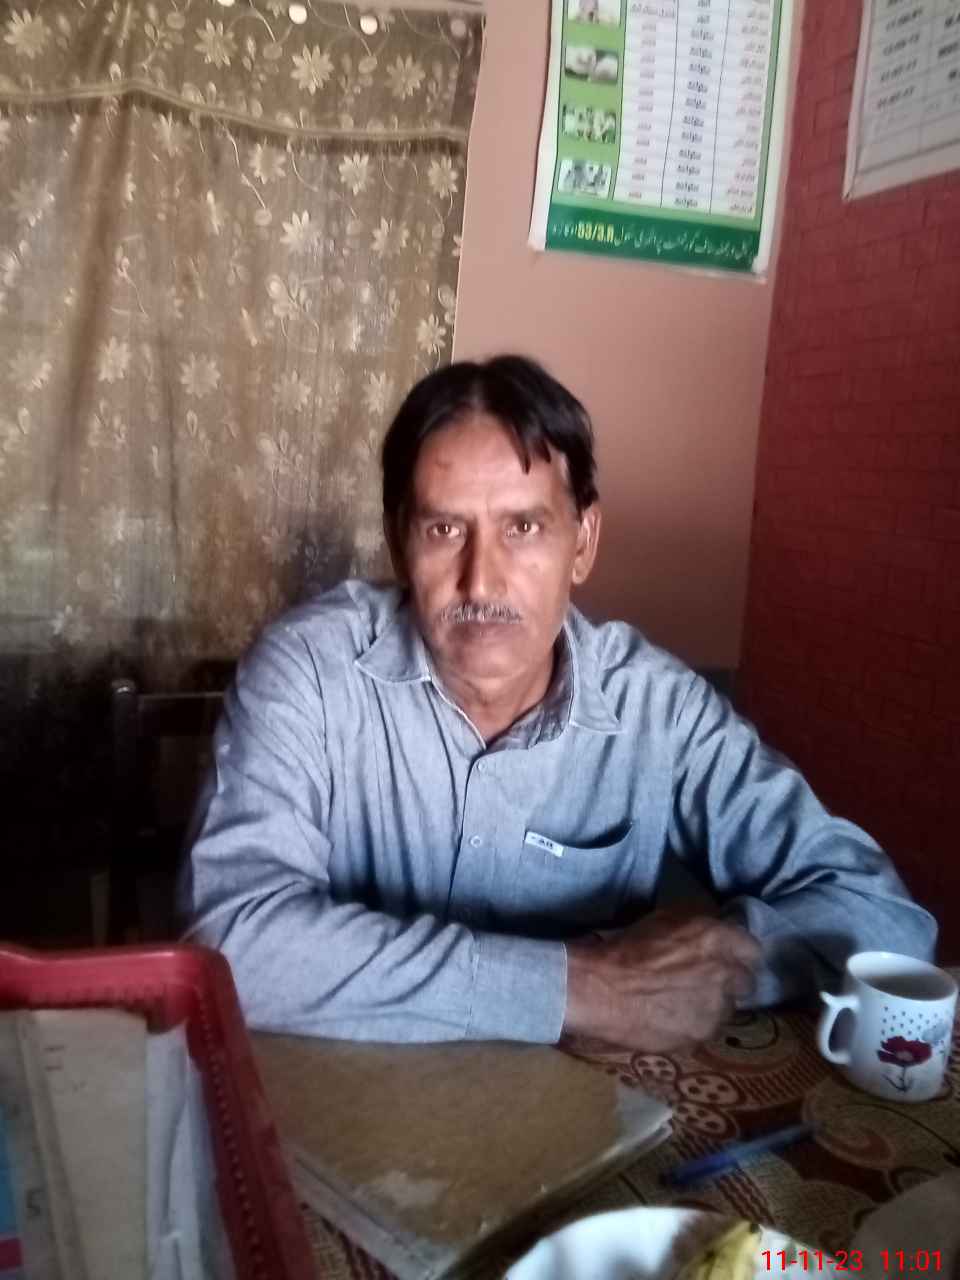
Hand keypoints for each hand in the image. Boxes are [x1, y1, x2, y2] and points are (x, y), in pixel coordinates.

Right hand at [562, 910, 761, 1052]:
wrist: (602, 989)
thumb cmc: (629, 947)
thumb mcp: (665, 918)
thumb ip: (698, 923)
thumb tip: (713, 929)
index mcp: (718, 939)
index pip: (752, 948)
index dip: (738, 953)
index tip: (726, 956)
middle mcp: (726, 974)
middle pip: (746, 982)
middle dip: (731, 981)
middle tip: (707, 981)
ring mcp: (716, 1009)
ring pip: (727, 1009)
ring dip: (713, 1005)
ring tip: (685, 1002)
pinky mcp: (701, 1035)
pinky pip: (706, 1029)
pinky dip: (695, 1024)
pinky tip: (672, 1017)